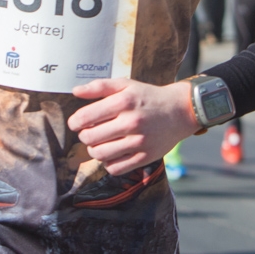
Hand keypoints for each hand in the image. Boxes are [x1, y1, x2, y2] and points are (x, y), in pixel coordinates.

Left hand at [67, 79, 199, 175]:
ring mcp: (139, 142)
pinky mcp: (146, 157)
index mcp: (124, 102)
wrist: (180, 111)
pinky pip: (116, 168)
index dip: (75, 122)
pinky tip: (113, 153)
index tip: (76, 123)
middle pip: (90, 138)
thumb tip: (75, 91)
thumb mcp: (126, 85)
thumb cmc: (148, 97)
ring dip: (94, 150)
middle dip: (84, 136)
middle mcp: (131, 122)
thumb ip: (100, 86)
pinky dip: (108, 163)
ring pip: (100, 155)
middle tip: (89, 133)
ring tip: (99, 143)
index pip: (85, 117)